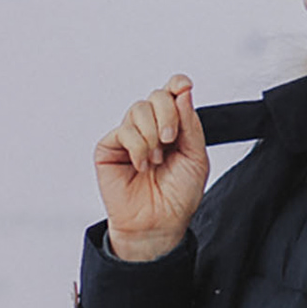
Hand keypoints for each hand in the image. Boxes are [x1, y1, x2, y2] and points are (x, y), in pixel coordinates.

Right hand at [95, 75, 208, 262]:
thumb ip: (190, 124)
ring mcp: (129, 136)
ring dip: (152, 135)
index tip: (183, 86)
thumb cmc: (178, 196)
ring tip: (156, 160)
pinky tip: (141, 165)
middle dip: (168, 115)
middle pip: (157, 96)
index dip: (177, 84)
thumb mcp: (196, 157)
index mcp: (174, 126)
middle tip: (171, 140)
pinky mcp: (110, 147)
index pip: (173, 93)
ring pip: (139, 109)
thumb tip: (183, 92)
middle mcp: (151, 127)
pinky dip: (137, 147)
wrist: (158, 223)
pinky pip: (124, 130)